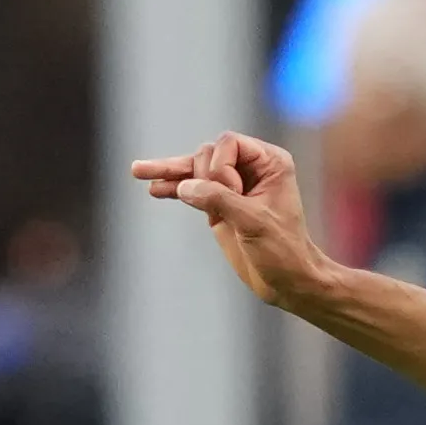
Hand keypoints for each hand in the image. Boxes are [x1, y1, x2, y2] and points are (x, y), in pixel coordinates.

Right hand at [131, 132, 329, 312]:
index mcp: (270, 162)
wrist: (287, 281)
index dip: (221, 166)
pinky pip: (190, 189)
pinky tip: (153, 188)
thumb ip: (219, 200)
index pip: (228, 143)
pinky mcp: (219, 204)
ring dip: (169, 171)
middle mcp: (251, 168)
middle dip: (202, 176)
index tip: (235, 194)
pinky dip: (172, 188)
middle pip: (207, 154)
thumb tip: (184, 186)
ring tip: (138, 170)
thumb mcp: (253, 222)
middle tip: (220, 207)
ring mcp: (232, 185)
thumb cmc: (283, 250)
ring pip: (194, 169)